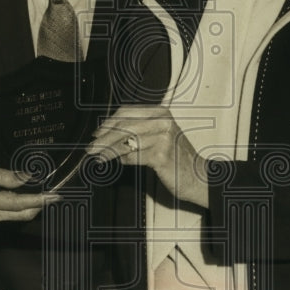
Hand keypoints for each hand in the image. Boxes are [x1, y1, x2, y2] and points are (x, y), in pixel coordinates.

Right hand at [0, 161, 54, 221]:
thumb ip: (4, 175)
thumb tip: (26, 177)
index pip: (19, 203)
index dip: (40, 200)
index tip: (55, 196)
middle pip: (23, 214)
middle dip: (40, 205)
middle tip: (55, 193)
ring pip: (17, 215)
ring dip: (32, 205)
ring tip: (44, 192)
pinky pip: (9, 213)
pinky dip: (21, 205)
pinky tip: (27, 194)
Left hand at [86, 105, 209, 207]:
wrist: (198, 176)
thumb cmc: (177, 158)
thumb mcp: (160, 136)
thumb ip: (138, 130)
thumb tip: (107, 133)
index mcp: (161, 112)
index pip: (126, 112)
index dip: (108, 123)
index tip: (96, 133)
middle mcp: (162, 121)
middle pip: (123, 126)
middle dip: (103, 138)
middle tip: (91, 148)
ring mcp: (163, 137)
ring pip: (125, 142)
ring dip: (108, 151)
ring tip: (98, 157)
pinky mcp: (161, 155)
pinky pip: (133, 157)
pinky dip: (123, 160)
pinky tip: (118, 163)